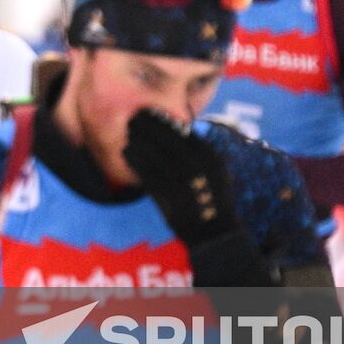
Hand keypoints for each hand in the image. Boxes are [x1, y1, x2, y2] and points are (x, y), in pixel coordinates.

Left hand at [123, 109, 240, 246]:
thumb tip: (178, 131)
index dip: (161, 120)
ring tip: (128, 133)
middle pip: (165, 138)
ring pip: (153, 154)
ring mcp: (181, 180)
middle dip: (147, 126)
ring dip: (138, 141)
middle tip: (133, 118)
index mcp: (209, 156)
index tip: (149, 112)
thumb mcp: (217, 170)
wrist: (215, 231)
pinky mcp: (168, 195)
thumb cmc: (213, 198)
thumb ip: (199, 152)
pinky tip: (127, 152)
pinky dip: (135, 160)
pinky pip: (146, 172)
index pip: (181, 130)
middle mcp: (196, 165)